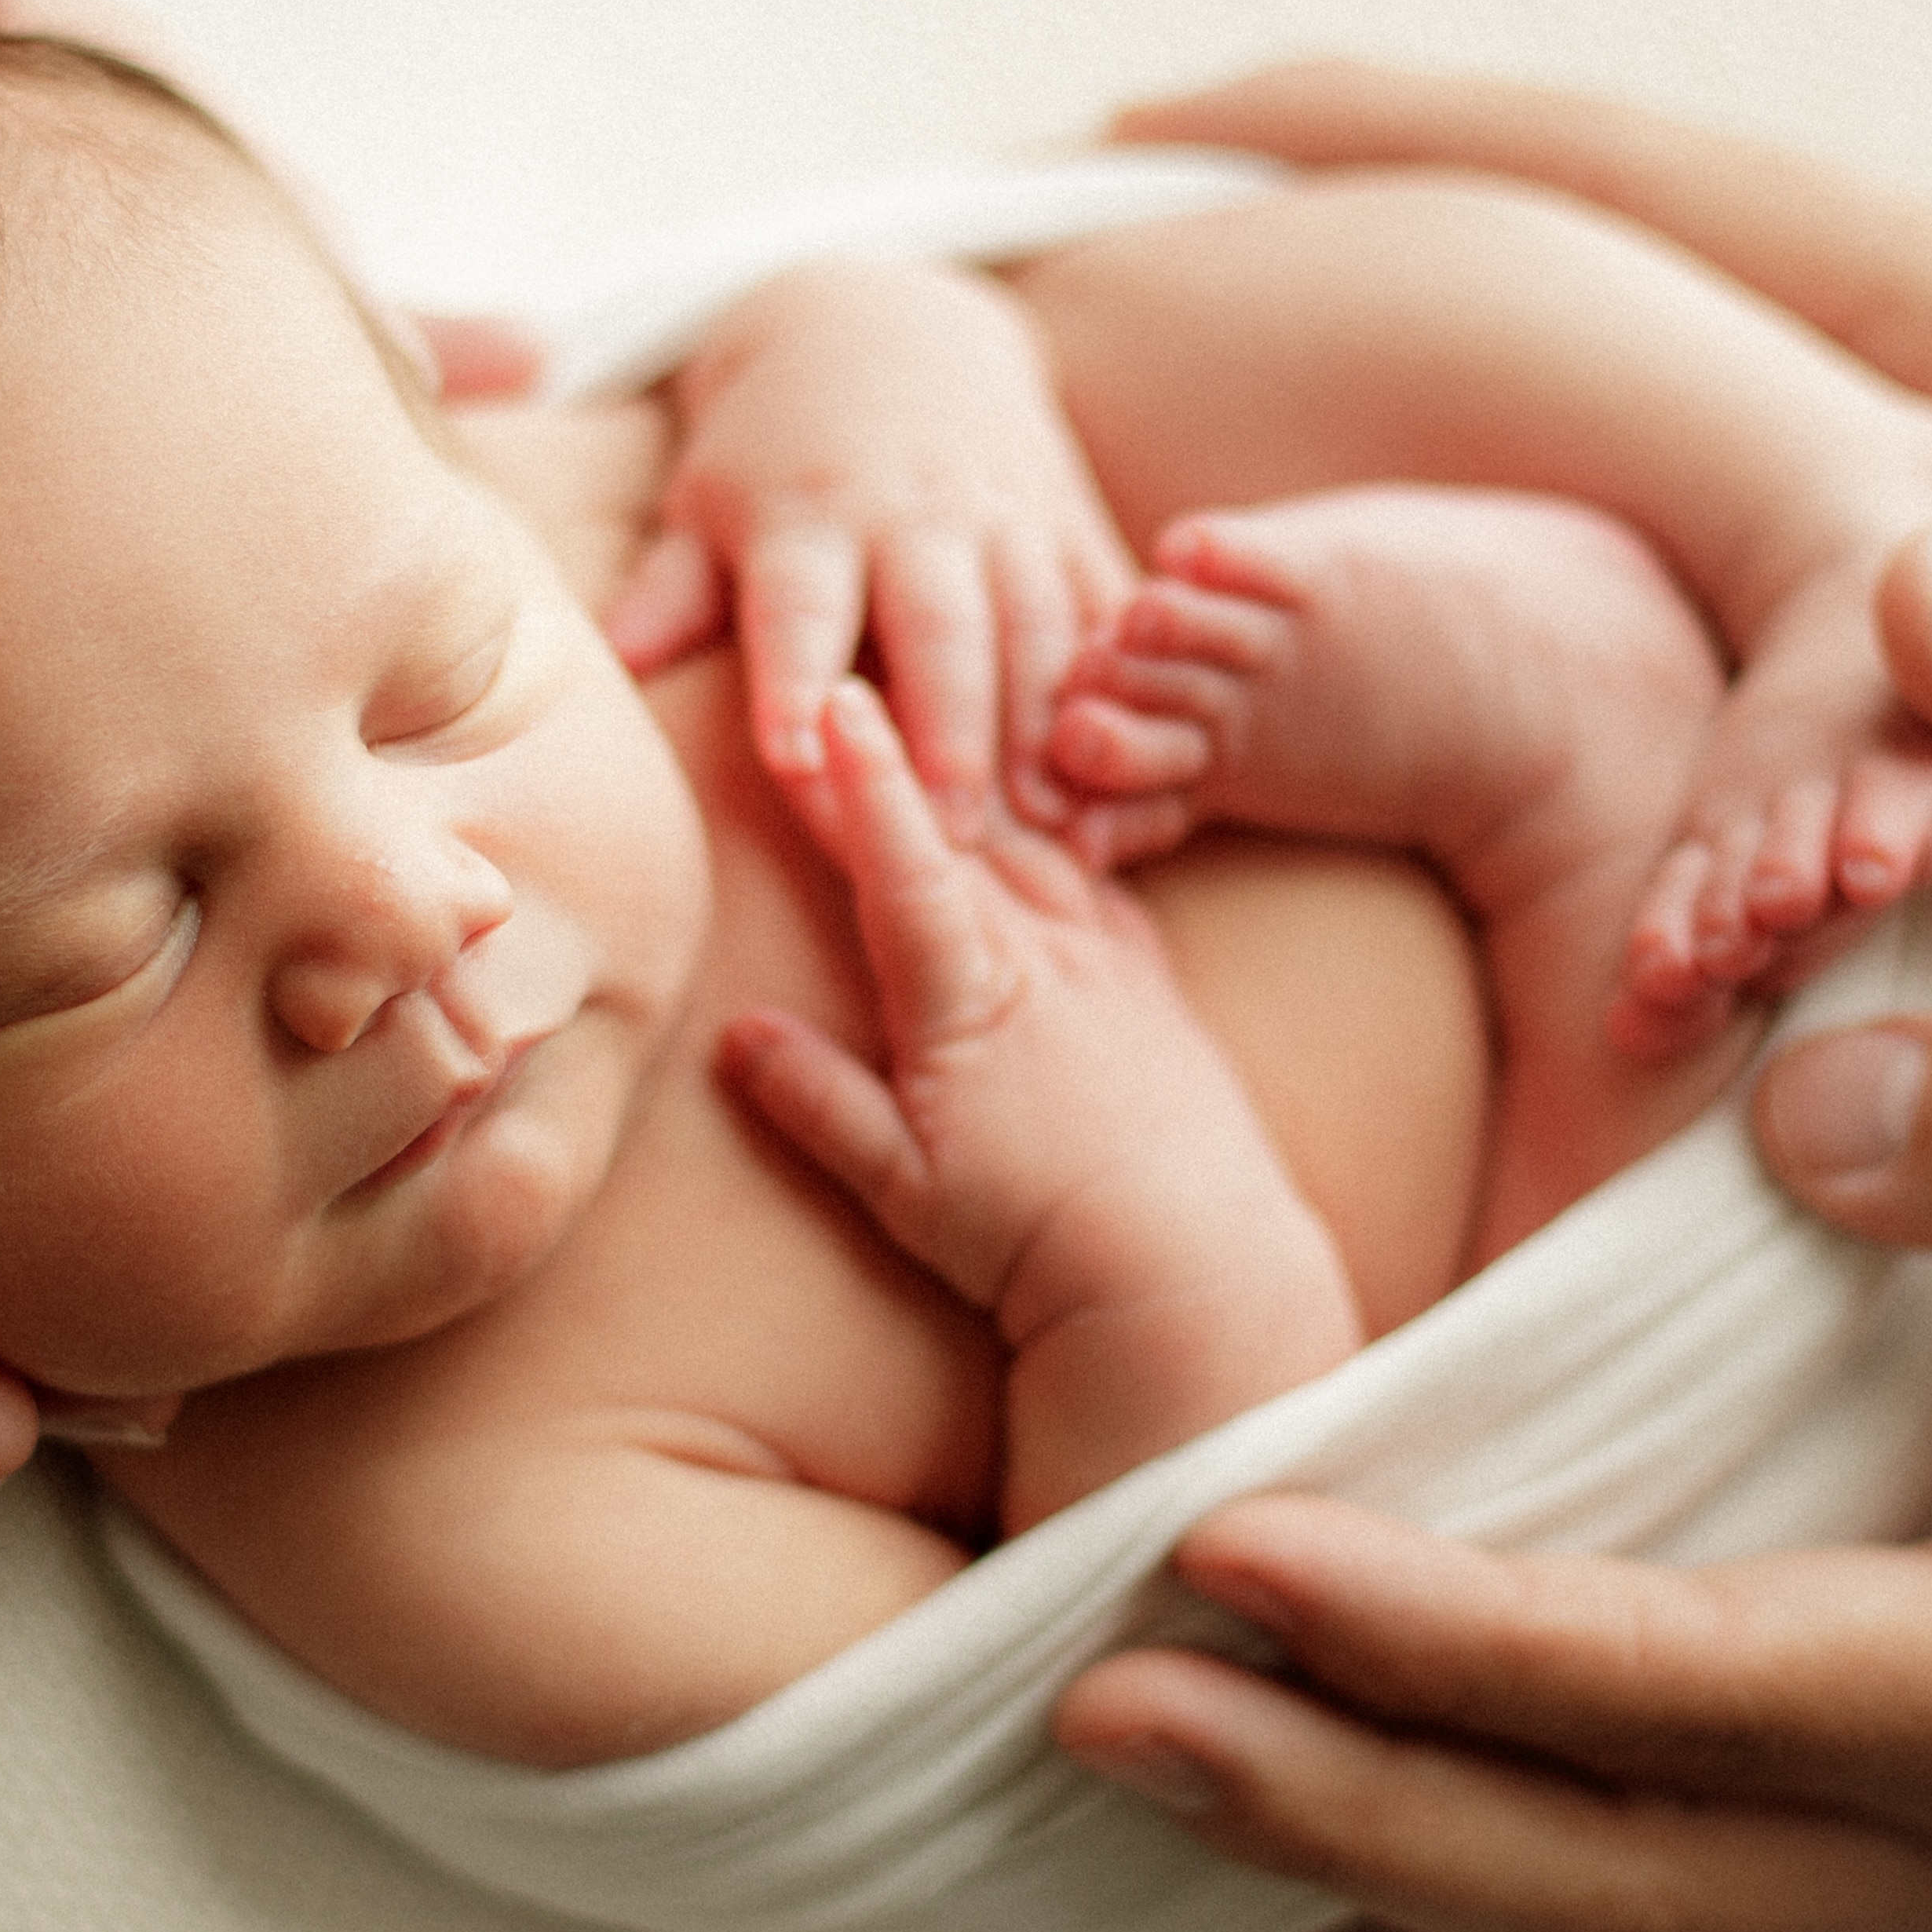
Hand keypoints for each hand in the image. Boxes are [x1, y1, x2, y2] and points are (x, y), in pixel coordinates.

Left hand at [605, 255, 1134, 831]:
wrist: (889, 330)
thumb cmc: (774, 452)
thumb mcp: (706, 502)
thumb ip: (671, 589)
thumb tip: (614, 657)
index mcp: (806, 515)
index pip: (797, 605)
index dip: (794, 680)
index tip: (795, 759)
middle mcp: (911, 511)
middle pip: (938, 624)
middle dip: (951, 727)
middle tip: (959, 834)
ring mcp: (1002, 512)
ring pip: (1038, 622)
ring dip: (1048, 720)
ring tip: (1054, 818)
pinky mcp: (1068, 519)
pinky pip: (1105, 604)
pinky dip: (1124, 680)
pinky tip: (1134, 756)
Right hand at [717, 681, 1353, 1528]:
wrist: (1194, 1268)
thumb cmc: (1038, 1241)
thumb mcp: (907, 1192)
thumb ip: (819, 1103)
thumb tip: (736, 1035)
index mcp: (971, 1000)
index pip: (903, 865)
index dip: (861, 783)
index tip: (831, 702)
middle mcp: (1042, 957)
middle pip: (961, 826)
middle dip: (902, 743)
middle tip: (855, 663)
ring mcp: (1104, 960)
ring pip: (1033, 836)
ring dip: (979, 769)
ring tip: (934, 701)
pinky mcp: (1147, 979)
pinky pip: (1097, 871)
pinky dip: (1062, 822)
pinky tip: (1043, 794)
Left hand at [1048, 1000, 1931, 1931]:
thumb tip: (1812, 1113)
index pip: (1721, 1689)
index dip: (1463, 1638)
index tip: (1233, 1543)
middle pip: (1616, 1869)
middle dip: (1338, 1803)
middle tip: (1079, 1701)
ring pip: (1612, 1903)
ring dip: (1364, 1840)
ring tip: (1127, 1734)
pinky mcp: (1915, 1800)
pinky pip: (1652, 1859)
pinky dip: (1462, 1832)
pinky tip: (1309, 1761)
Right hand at [1111, 61, 1931, 1072]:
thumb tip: (1921, 595)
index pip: (1646, 185)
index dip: (1389, 145)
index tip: (1153, 145)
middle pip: (1587, 233)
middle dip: (1340, 228)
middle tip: (1100, 279)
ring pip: (1614, 369)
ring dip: (1409, 385)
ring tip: (1186, 486)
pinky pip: (1669, 495)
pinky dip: (1510, 503)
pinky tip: (1401, 575)